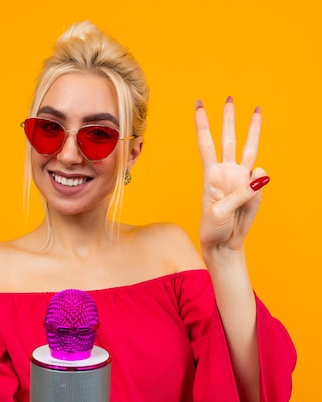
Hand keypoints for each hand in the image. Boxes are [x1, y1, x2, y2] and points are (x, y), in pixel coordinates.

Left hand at [195, 97, 269, 253]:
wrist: (224, 243)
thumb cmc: (213, 228)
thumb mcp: (220, 212)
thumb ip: (240, 195)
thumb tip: (261, 175)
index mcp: (210, 174)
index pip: (206, 144)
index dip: (202, 125)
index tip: (199, 105)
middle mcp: (226, 171)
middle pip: (228, 139)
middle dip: (228, 119)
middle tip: (229, 98)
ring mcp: (241, 179)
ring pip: (249, 148)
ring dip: (252, 130)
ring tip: (257, 110)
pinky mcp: (253, 190)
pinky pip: (259, 182)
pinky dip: (258, 187)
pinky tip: (251, 199)